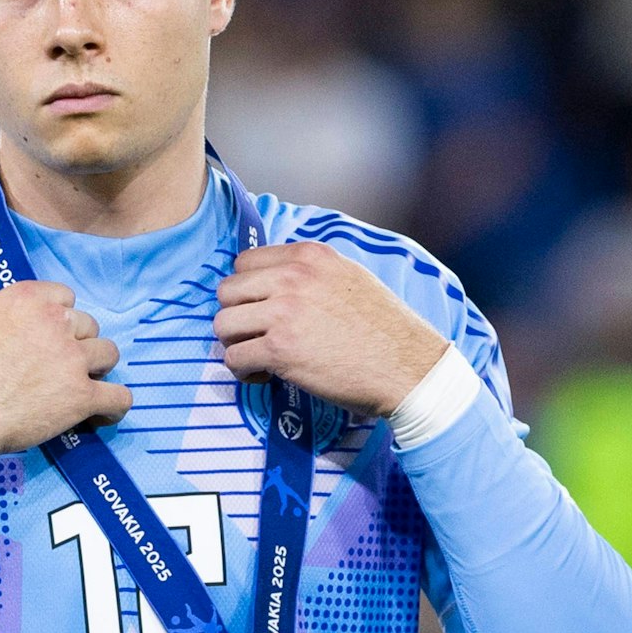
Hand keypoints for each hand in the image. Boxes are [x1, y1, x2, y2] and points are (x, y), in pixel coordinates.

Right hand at [0, 281, 131, 453]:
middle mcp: (55, 324)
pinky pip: (119, 396)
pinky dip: (115, 404)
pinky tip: (105, 411)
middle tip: (60, 364)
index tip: (52, 334)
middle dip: (77, 343)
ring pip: (109, 353)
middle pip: (88, 325)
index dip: (61, 317)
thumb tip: (10, 315)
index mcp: (28, 301)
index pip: (64, 297)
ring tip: (84, 384)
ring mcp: (71, 360)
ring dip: (98, 367)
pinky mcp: (80, 397)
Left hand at [214, 242, 448, 416]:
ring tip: (258, 357)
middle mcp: (293, 278)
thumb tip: (270, 282)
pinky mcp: (280, 349)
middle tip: (254, 336)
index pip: (245, 262)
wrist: (408, 368)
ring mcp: (284, 312)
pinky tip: (265, 375)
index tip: (260, 310)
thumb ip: (310, 273)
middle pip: (227, 291)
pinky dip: (243, 371)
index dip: (247, 291)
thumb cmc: (384, 329)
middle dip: (236, 317)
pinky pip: (234, 358)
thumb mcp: (349, 278)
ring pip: (223, 324)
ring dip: (235, 344)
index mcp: (309, 256)